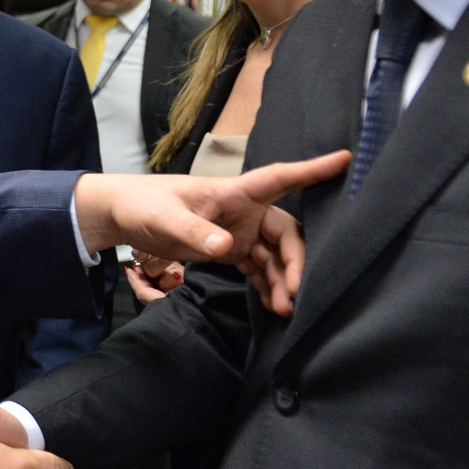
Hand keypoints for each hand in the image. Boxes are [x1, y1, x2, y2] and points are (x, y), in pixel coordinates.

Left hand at [73, 150, 350, 315]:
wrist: (122, 217)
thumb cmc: (143, 204)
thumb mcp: (164, 217)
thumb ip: (193, 231)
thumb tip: (225, 247)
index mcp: (234, 191)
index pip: (280, 178)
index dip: (313, 170)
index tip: (345, 160)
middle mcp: (244, 210)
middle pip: (286, 232)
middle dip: (296, 261)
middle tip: (295, 292)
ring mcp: (239, 232)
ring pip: (275, 254)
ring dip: (283, 279)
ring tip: (285, 308)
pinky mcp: (230, 251)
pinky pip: (259, 269)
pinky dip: (268, 286)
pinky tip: (274, 306)